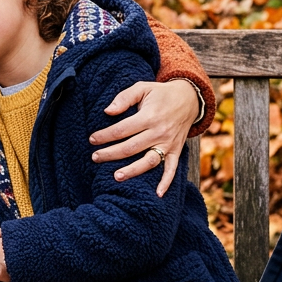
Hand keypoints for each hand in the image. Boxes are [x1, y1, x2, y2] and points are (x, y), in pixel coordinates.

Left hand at [89, 79, 200, 195]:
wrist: (189, 98)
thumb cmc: (160, 93)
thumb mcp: (142, 87)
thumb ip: (124, 98)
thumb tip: (108, 111)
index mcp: (149, 116)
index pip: (122, 129)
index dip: (105, 135)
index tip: (92, 139)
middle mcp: (159, 132)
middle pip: (131, 147)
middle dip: (111, 153)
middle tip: (95, 157)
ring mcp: (169, 143)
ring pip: (149, 161)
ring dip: (133, 170)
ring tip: (116, 177)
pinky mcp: (176, 151)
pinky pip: (171, 169)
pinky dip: (166, 182)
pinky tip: (158, 194)